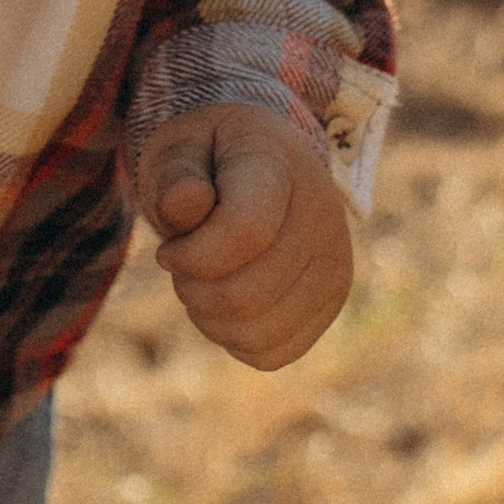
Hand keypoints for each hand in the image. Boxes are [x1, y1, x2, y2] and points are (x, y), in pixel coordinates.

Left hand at [138, 101, 353, 369]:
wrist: (260, 161)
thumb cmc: (206, 157)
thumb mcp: (178, 150)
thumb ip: (175, 175)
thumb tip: (186, 203)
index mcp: (281, 167)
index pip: (243, 233)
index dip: (190, 255)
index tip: (168, 249)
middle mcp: (323, 216)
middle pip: (243, 296)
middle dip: (192, 289)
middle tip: (183, 266)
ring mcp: (335, 261)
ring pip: (256, 333)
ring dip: (210, 317)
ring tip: (205, 282)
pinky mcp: (332, 299)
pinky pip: (273, 353)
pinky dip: (236, 340)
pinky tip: (229, 304)